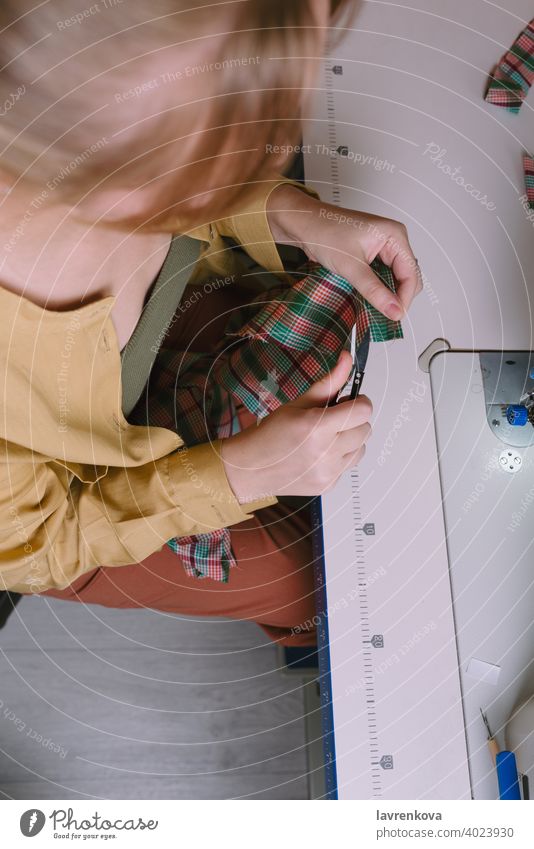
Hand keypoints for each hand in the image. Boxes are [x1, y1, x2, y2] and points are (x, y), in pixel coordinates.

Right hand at [221, 350, 371, 502]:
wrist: (250, 468)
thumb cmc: (270, 434)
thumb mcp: (298, 403)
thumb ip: (329, 382)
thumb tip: (347, 359)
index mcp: (317, 427)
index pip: (364, 411)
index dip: (360, 402)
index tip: (350, 402)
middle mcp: (326, 452)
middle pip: (366, 430)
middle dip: (355, 421)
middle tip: (334, 419)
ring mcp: (328, 472)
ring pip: (361, 449)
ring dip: (351, 441)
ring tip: (328, 438)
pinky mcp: (329, 485)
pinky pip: (348, 466)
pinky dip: (340, 458)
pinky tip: (320, 454)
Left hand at [266, 183, 422, 320]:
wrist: (302, 224)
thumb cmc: (323, 231)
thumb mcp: (350, 266)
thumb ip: (374, 290)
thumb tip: (393, 310)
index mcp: (394, 235)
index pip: (411, 273)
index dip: (405, 297)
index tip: (395, 316)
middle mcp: (392, 239)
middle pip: (407, 277)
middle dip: (398, 297)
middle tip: (385, 315)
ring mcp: (382, 247)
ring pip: (395, 278)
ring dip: (387, 294)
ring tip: (376, 308)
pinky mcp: (371, 255)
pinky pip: (382, 276)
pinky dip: (378, 289)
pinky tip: (370, 298)